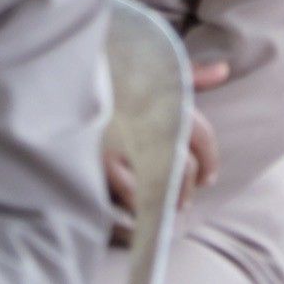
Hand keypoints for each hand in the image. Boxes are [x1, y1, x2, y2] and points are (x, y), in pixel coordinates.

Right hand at [102, 59, 227, 214]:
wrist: (60, 78)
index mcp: (160, 98)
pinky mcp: (94, 168)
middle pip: (182, 167)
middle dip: (186, 186)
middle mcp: (143, 123)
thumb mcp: (147, 71)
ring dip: (165, 201)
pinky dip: (139, 211)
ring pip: (158, 188)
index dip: (210, 159)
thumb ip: (187, 75)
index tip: (208, 178)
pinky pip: (128, 202)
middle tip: (185, 199)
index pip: (200, 134)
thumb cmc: (108, 78)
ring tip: (165, 206)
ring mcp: (117, 149)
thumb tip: (223, 71)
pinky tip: (141, 213)